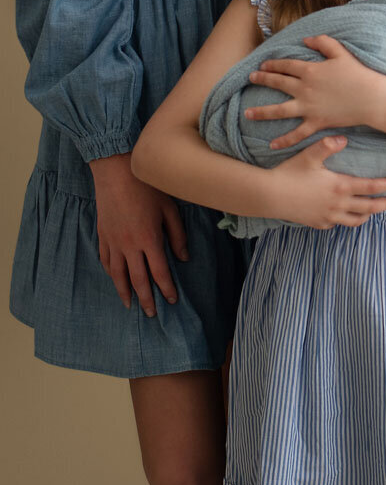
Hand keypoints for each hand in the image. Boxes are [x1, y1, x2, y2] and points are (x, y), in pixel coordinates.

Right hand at [89, 153, 188, 313]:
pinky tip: (115, 278)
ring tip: (129, 305)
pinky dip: (111, 273)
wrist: (116, 170)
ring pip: (118, 275)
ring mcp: (113, 242)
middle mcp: (129, 246)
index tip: (172, 300)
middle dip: (146, 299)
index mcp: (149, 239)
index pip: (160, 272)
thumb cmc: (147, 185)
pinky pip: (105, 260)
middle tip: (151, 314)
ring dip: (124, 292)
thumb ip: (177, 235)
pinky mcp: (102, 235)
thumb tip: (184, 258)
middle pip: (137, 280)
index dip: (166, 288)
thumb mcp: (169, 208)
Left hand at [245, 35, 380, 150]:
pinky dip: (284, 140)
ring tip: (247, 113)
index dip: (273, 64)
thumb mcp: (341, 52)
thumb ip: (322, 42)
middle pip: (278, 84)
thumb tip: (305, 39)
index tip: (263, 65)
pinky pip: (297, 133)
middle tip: (250, 79)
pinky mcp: (316, 122)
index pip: (286, 66)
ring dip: (262, 112)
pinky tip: (272, 145)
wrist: (370, 97)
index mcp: (310, 70)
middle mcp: (305, 89)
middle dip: (262, 80)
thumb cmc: (357, 73)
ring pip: (280, 111)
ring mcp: (309, 107)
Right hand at [268, 137, 385, 228]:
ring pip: (355, 220)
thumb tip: (344, 138)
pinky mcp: (318, 223)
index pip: (371, 188)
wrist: (270, 196)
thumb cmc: (290, 173)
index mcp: (340, 186)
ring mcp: (328, 217)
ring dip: (367, 214)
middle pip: (370, 208)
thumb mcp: (309, 155)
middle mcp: (338, 205)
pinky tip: (345, 212)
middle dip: (385, 204)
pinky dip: (346, 218)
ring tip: (372, 209)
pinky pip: (337, 224)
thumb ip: (328, 145)